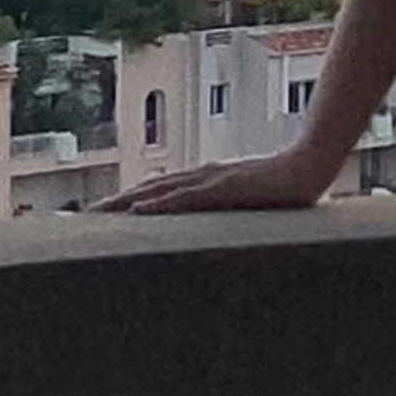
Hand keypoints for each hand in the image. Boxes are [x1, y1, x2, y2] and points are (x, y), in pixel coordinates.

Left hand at [118, 151, 332, 215]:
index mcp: (204, 182)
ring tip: (99, 213)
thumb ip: (228, 212)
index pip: (158, 191)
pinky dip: (159, 204)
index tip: (103, 214)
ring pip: (158, 191)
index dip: (128, 201)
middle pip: (148, 188)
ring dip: (126, 202)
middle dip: (115, 202)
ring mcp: (210, 180)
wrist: (310, 167)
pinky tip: (139, 211)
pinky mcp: (224, 187)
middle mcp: (200, 177)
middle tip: (85, 216)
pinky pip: (185, 198)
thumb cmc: (285, 189)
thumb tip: (214, 228)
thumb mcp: (248, 203)